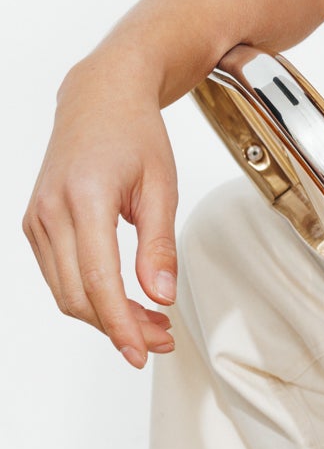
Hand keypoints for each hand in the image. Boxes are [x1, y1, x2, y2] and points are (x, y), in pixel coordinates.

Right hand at [23, 58, 179, 368]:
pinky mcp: (36, 223)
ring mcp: (37, 218)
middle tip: (161, 338)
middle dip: (119, 327)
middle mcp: (51, 211)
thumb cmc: (135, 133)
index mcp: (85, 197)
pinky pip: (59, 275)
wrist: (100, 97)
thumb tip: (160, 296)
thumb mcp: (161, 185)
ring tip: (150, 323)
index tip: (143, 351)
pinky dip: (89, 295)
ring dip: (105, 316)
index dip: (121, 324)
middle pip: (78, 295)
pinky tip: (124, 301)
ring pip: (65, 292)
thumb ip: (159, 244)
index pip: (98, 280)